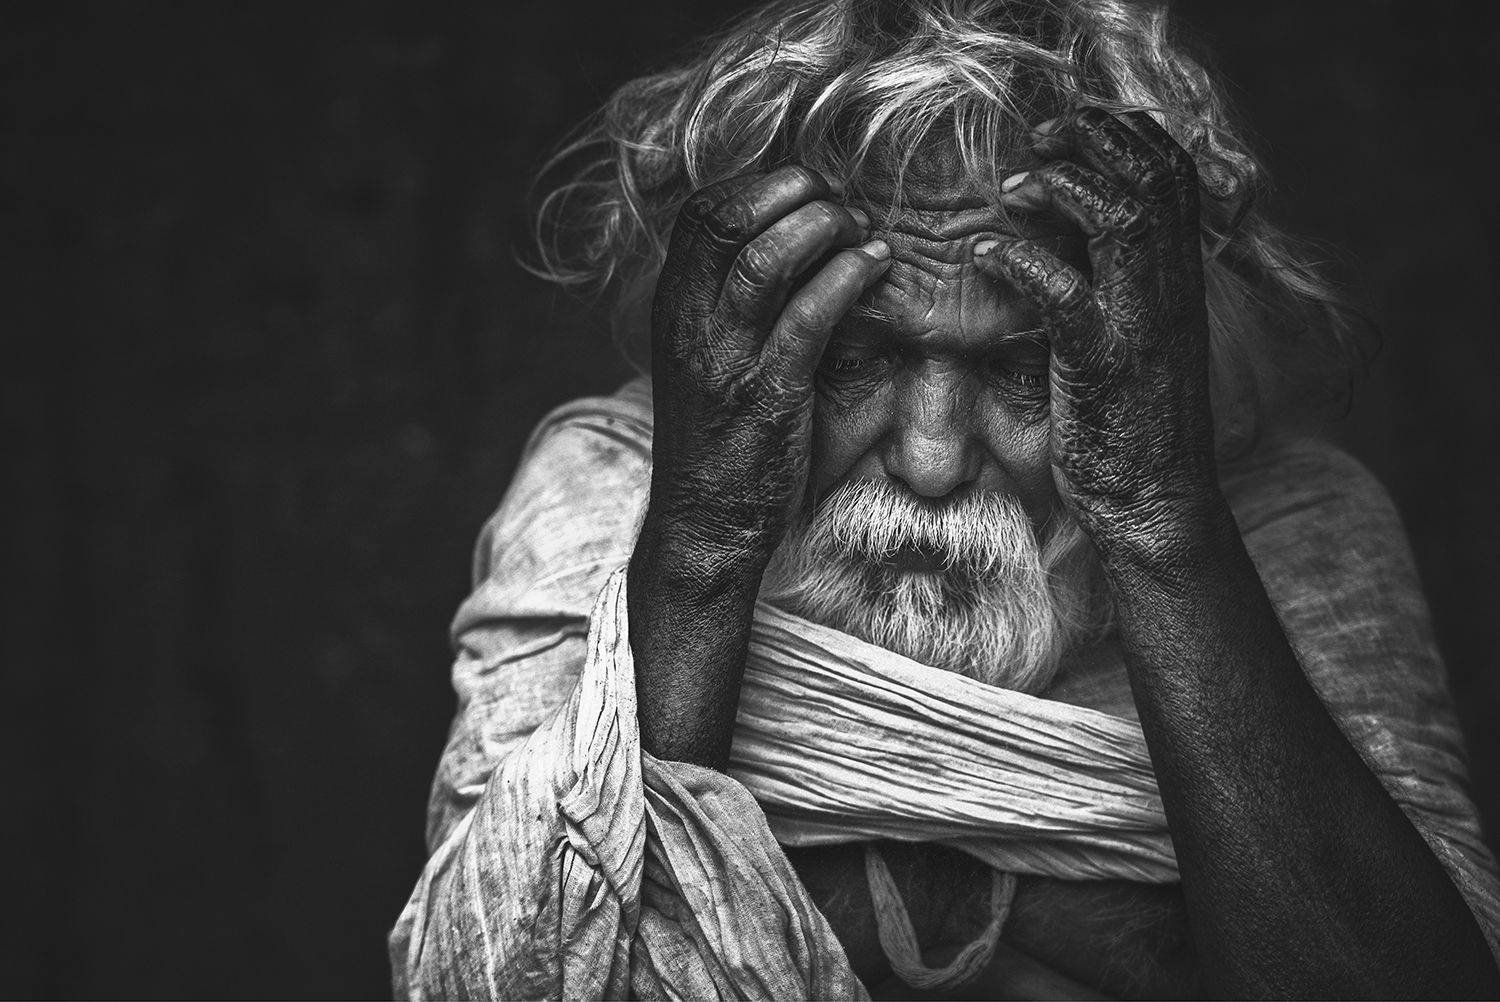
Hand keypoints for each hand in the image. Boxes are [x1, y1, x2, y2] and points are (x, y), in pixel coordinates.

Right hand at [642, 165, 890, 585]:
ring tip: (860, 231)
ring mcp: (725, 359)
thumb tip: (788, 246)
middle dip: (793, 191)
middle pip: (729, 219)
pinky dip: (846, 278)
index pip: (703, 213)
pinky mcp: (766, 396)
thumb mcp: (706, 359)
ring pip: (765, 258)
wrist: (704, 525)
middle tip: (838, 202)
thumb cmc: (718, 440)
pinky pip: (806, 318)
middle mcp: (691, 324)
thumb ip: (730, 305)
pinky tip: (875, 266)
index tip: (806, 190)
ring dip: (823, 228)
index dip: (760, 185)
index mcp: (673, 309)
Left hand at [973, 107, 1220, 561]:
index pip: (1172, 175)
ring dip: (1062, 190)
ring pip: (1121, 223)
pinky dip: (1023, 265)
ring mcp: (1141, 328)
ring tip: (1013, 188)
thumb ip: (1117, 281)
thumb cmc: (1133, 423)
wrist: (1156, 504)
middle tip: (1040, 136)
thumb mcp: (1135, 338)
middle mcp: (1169, 292)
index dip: (1124, 134)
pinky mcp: (1104, 368)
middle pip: (1152, 179)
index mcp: (1178, 280)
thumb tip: (1067, 229)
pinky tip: (984, 254)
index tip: (1070, 129)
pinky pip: (1068, 298)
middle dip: (1095, 140)